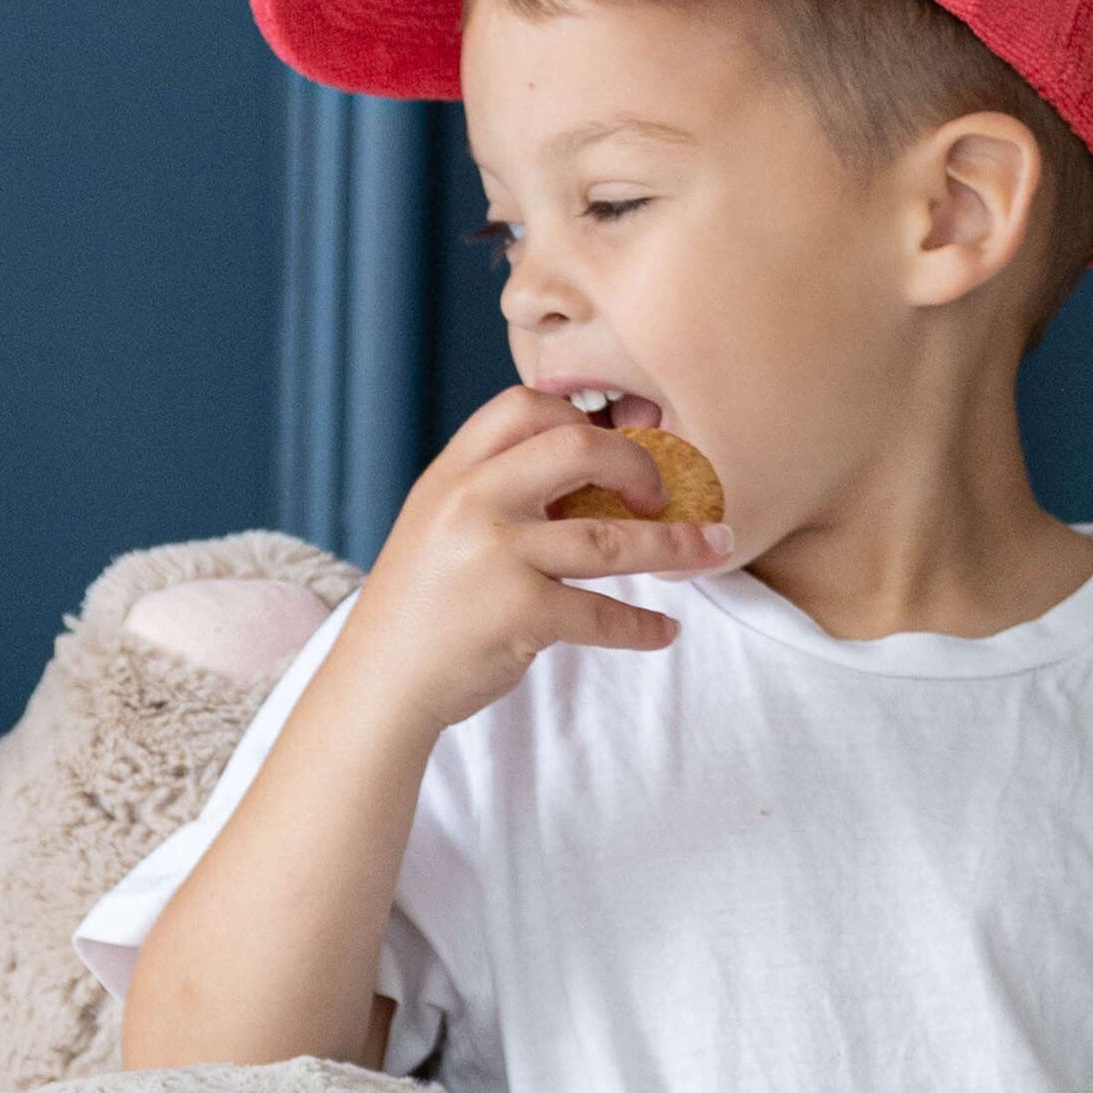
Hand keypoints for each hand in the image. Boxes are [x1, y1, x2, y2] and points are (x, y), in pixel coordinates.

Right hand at [335, 383, 740, 743]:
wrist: (379, 685)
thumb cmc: (418, 609)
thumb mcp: (437, 528)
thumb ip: (492, 493)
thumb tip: (583, 476)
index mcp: (453, 474)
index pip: (523, 407)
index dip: (579, 416)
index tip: (612, 444)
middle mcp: (472, 504)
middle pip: (579, 448)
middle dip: (639, 466)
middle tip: (664, 494)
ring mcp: (495, 558)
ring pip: (609, 538)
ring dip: (674, 546)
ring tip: (713, 550)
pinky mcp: (517, 616)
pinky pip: (601, 614)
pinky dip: (641, 626)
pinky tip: (663, 631)